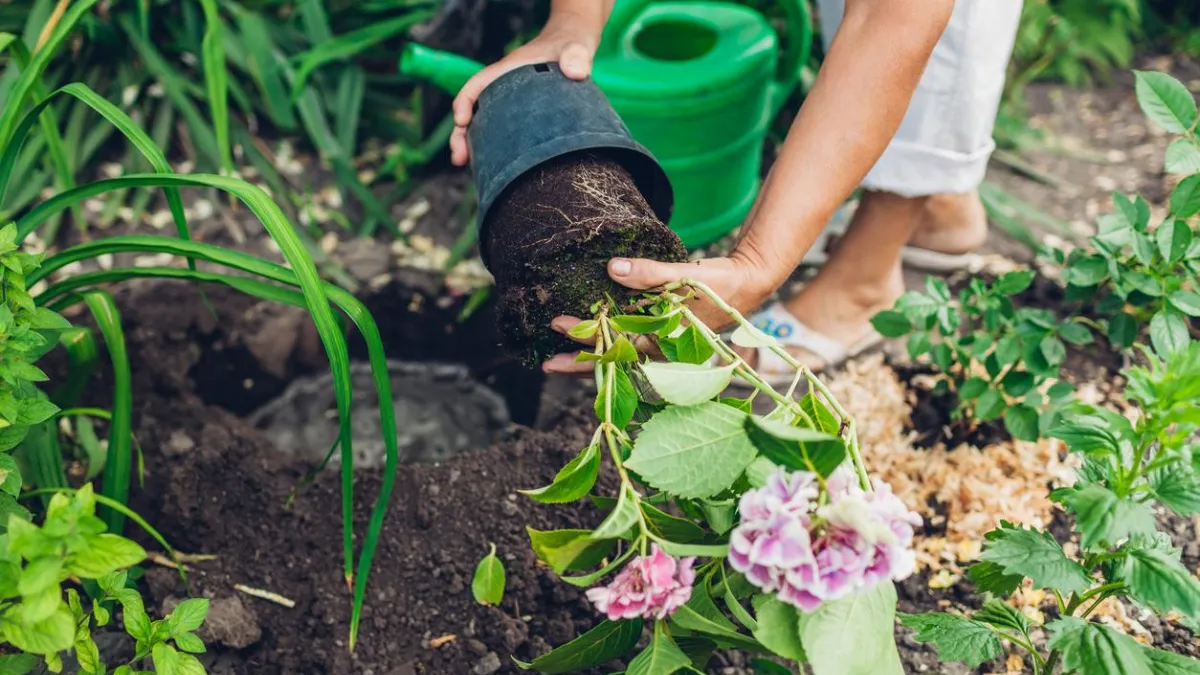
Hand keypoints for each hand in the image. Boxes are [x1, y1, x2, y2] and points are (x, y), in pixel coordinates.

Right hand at [450, 20, 598, 165]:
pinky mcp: (525, 115)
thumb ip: (577, 55)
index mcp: (509, 71)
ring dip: (474, 145)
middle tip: (459, 158)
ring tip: (467, 166)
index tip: (462, 121)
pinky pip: (504, 132)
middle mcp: (505, 87)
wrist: (577, 43)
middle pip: (475, 111)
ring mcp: (513, 102)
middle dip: (462, 134)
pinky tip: (497, 167)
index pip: (478, 85)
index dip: (465, 103)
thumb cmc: (572, 42)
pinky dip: (495, 148)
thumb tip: (576, 71)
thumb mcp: (576, 46)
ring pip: (486, 125)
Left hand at [542, 253, 772, 374]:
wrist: (746, 284)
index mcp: (667, 342)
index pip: (619, 347)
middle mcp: (661, 350)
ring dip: (591, 357)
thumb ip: (650, 273)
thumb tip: (611, 269)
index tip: (559, 327)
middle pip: (616, 362)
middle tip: (546, 364)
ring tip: (558, 360)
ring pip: (620, 358)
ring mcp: (661, 345)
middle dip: (581, 362)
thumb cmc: (719, 283)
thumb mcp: (686, 276)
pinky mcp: (660, 335)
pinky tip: (588, 341)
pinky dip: (608, 344)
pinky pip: (629, 345)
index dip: (587, 341)